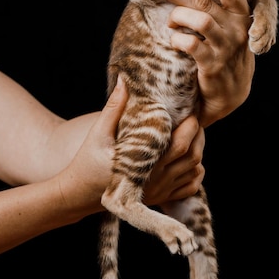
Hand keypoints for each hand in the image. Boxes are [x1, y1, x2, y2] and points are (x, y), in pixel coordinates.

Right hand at [59, 81, 204, 211]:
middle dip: (198, 134)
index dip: (190, 126)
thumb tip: (124, 80)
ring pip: (194, 171)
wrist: (80, 193)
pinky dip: (196, 172)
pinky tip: (189, 157)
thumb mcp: (98, 132)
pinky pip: (190, 187)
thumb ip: (113, 107)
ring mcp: (160, 191)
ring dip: (198, 151)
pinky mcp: (160, 198)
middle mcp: (155, 180)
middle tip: (194, 117)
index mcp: (143, 163)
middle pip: (193, 156)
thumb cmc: (87, 160)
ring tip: (193, 133)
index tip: (190, 109)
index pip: (180, 144)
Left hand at [142, 0, 254, 126]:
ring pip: (200, 19)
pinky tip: (175, 42)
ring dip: (177, 18)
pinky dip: (177, 40)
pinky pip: (191, 44)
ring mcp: (226, 47)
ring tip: (171, 24)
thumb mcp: (228, 31)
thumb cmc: (223, 55)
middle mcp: (236, 29)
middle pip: (203, 2)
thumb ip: (216, 11)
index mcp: (240, 16)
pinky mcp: (213, 64)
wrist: (231, 95)